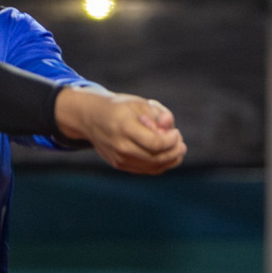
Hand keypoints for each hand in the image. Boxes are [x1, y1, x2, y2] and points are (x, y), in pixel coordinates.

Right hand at [54, 87, 186, 174]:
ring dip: (170, 159)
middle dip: (174, 151)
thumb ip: (157, 113)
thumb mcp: (138, 103)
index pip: (155, 143)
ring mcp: (119, 158)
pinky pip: (145, 169)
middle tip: (180, 142)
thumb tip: (169, 124)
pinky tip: (166, 154)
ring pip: (152, 167)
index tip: (176, 132)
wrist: (91, 117)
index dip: (171, 140)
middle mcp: (120, 146)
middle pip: (156, 157)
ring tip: (177, 148)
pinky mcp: (119, 165)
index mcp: (124, 127)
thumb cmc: (119, 107)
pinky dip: (160, 164)